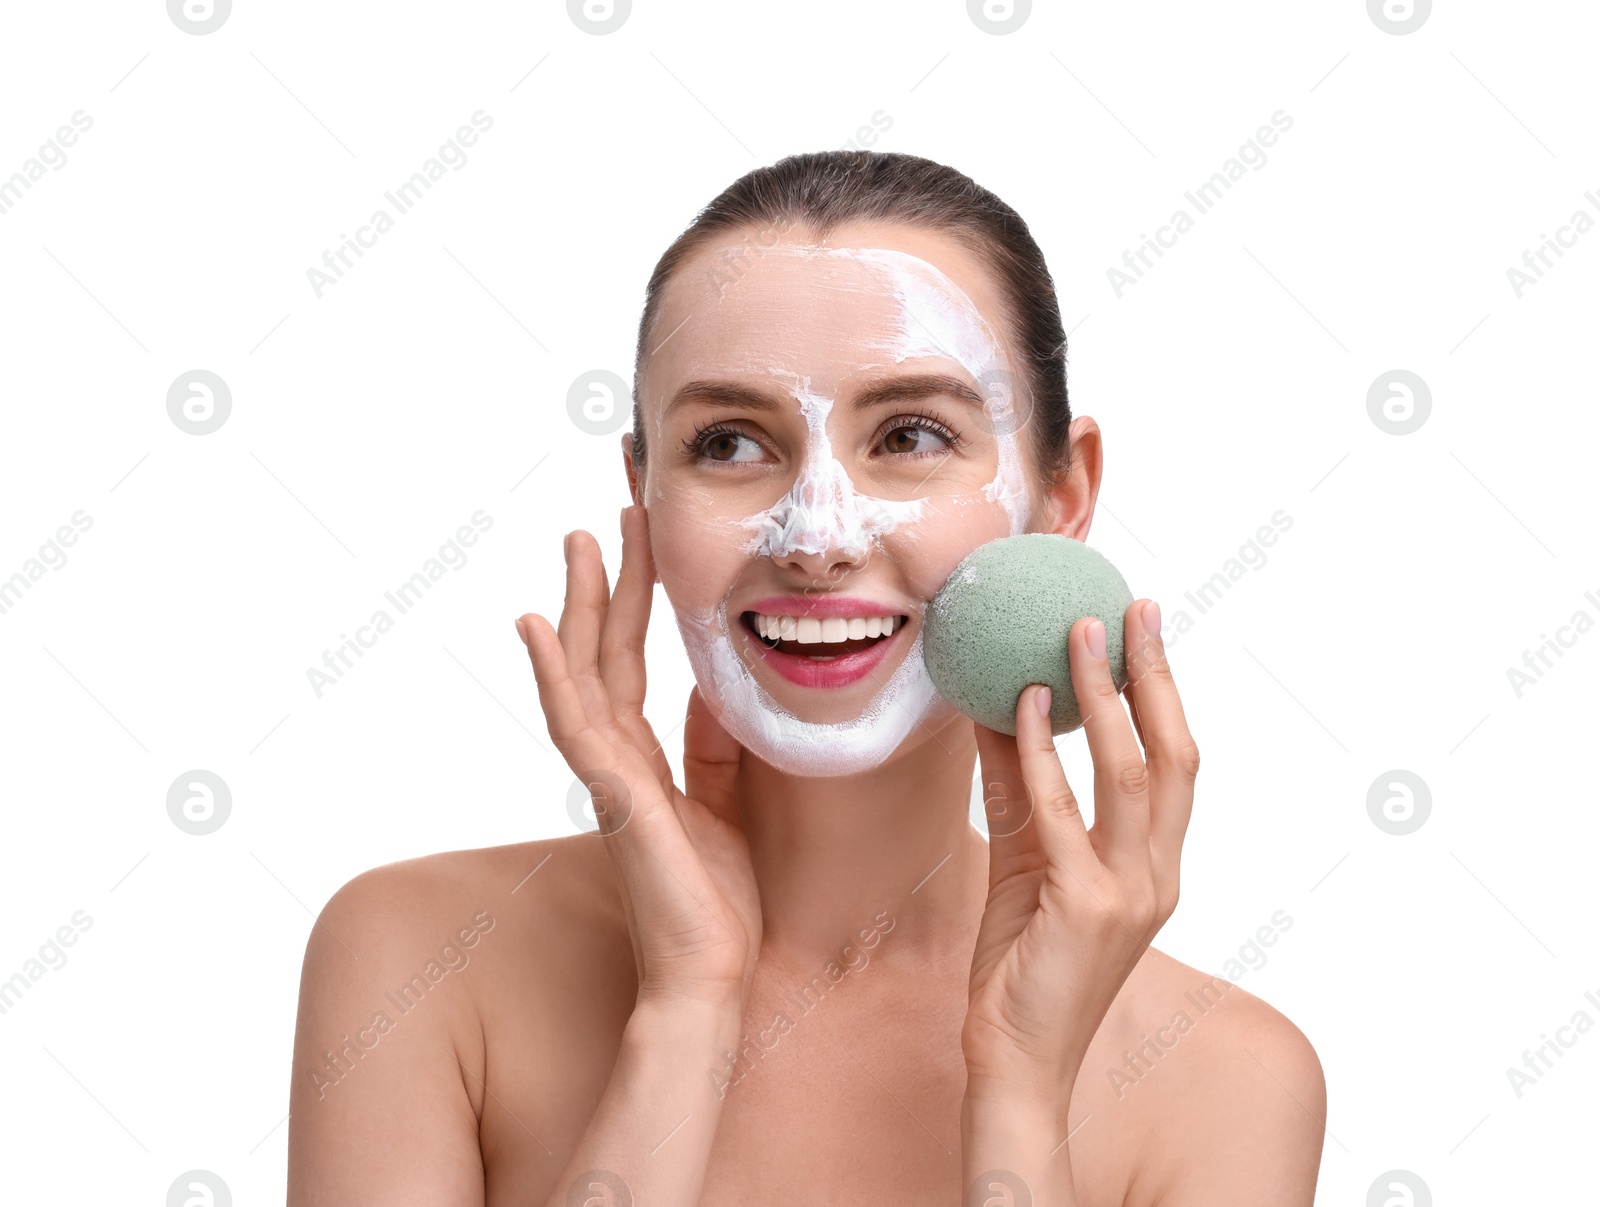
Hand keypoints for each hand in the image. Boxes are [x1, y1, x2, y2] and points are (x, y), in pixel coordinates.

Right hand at [516, 504, 761, 1013]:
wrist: (712, 975)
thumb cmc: (719, 901)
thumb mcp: (730, 801)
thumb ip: (715, 744)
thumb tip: (716, 684)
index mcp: (643, 759)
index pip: (629, 660)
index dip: (631, 599)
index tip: (638, 539)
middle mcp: (616, 758)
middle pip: (602, 651)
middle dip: (606, 580)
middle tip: (612, 514)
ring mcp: (607, 776)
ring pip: (582, 673)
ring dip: (580, 604)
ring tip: (582, 539)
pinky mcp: (613, 796)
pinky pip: (574, 723)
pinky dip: (551, 673)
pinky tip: (535, 624)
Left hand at [961, 601, 1198, 1105]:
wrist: (1016, 1060)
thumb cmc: (1023, 965)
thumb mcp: (1025, 860)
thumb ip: (1019, 788)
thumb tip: (996, 706)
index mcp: (1155, 867)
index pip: (1175, 764)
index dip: (1165, 693)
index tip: (1145, 629)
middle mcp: (1157, 875)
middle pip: (1174, 755)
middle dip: (1156, 676)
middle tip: (1132, 608)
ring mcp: (1127, 892)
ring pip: (1130, 773)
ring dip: (1106, 695)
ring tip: (1080, 633)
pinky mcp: (1083, 906)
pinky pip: (1059, 810)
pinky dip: (1039, 751)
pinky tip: (1016, 702)